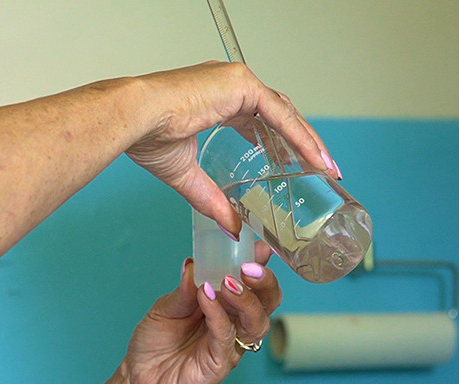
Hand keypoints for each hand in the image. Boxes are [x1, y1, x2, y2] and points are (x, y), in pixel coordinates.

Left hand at [98, 243, 280, 383]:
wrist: (137, 381)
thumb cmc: (155, 344)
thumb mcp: (166, 307)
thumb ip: (184, 289)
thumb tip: (194, 264)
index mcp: (226, 306)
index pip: (252, 283)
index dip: (259, 264)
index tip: (257, 245)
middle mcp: (234, 324)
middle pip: (267, 302)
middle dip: (263, 281)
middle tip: (248, 265)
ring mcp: (229, 345)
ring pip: (256, 321)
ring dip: (246, 298)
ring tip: (229, 281)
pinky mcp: (219, 364)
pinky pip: (227, 336)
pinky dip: (219, 315)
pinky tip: (208, 297)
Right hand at [125, 61, 332, 235]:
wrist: (133, 120)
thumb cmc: (146, 137)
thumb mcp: (186, 174)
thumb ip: (211, 198)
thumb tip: (231, 226)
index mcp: (217, 100)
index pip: (261, 120)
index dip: (281, 144)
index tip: (296, 166)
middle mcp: (229, 86)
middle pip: (279, 116)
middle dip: (302, 144)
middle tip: (320, 171)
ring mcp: (236, 81)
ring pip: (284, 113)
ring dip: (307, 141)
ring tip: (325, 168)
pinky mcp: (240, 82)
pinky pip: (279, 113)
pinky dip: (299, 136)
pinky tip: (314, 157)